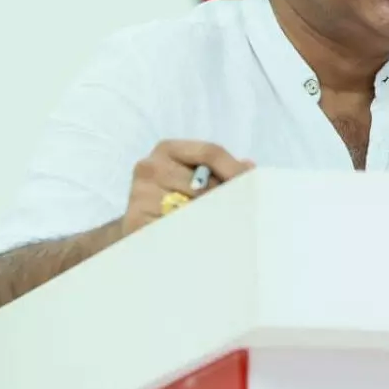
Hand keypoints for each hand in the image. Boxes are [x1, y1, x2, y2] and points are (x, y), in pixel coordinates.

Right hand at [121, 140, 253, 235]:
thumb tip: (249, 167)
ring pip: (193, 208)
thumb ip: (224, 170)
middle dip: (226, 199)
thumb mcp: (197, 176)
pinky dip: (192, 235)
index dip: (235, 170)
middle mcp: (150, 167)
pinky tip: (198, 239)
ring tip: (220, 228)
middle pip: (205, 183)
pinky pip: (175, 229)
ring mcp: (140, 194)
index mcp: (167, 149)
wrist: (139, 227)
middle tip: (241, 214)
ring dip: (211, 220)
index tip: (253, 186)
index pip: (210, 152)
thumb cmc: (175, 197)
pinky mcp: (135, 221)